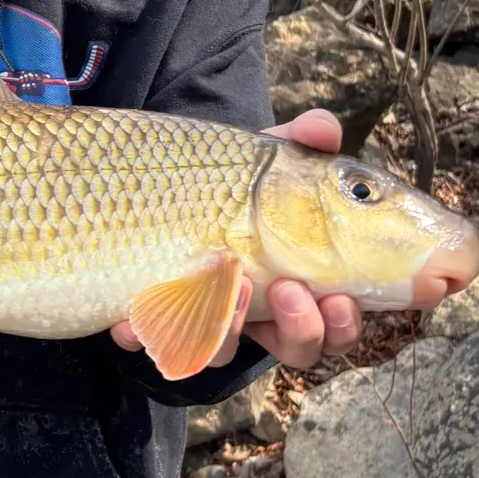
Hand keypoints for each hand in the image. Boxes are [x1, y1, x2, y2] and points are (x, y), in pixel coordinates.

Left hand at [109, 108, 362, 371]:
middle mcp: (264, 311)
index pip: (338, 321)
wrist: (167, 178)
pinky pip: (155, 338)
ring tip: (229, 282)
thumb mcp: (267, 158)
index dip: (344, 323)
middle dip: (303, 328)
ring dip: (230, 327)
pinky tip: (134, 321)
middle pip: (298, 347)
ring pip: (227, 351)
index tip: (341, 299)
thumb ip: (303, 141)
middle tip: (290, 290)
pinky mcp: (164, 316)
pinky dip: (148, 332)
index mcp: (306, 279)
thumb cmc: (235, 175)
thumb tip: (324, 126)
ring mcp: (212, 316)